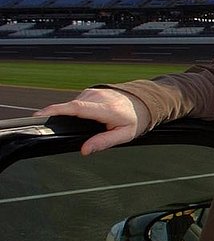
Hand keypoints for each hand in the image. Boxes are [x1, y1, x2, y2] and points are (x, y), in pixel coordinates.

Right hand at [34, 88, 150, 155]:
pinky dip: (79, 110)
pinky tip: (90, 116)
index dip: (57, 110)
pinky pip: (78, 101)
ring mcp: (94, 91)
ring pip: (74, 105)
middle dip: (65, 118)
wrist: (144, 102)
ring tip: (93, 123)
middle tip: (77, 129)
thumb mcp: (124, 135)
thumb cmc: (135, 120)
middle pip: (71, 107)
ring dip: (75, 115)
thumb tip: (85, 150)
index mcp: (106, 109)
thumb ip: (104, 142)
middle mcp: (99, 96)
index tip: (42, 114)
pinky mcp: (91, 90)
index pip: (77, 107)